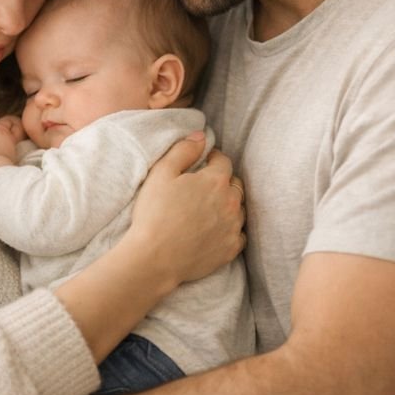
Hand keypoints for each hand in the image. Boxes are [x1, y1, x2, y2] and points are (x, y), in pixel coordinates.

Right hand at [128, 134, 245, 285]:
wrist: (155, 258)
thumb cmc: (154, 214)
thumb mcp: (161, 173)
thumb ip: (183, 150)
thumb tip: (200, 136)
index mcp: (215, 181)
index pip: (223, 161)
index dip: (213, 158)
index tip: (203, 162)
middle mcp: (231, 203)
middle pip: (235, 184)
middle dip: (223, 180)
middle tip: (205, 185)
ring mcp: (233, 228)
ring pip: (239, 208)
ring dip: (228, 204)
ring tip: (210, 207)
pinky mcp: (231, 249)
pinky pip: (239, 234)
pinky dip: (231, 228)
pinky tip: (216, 229)